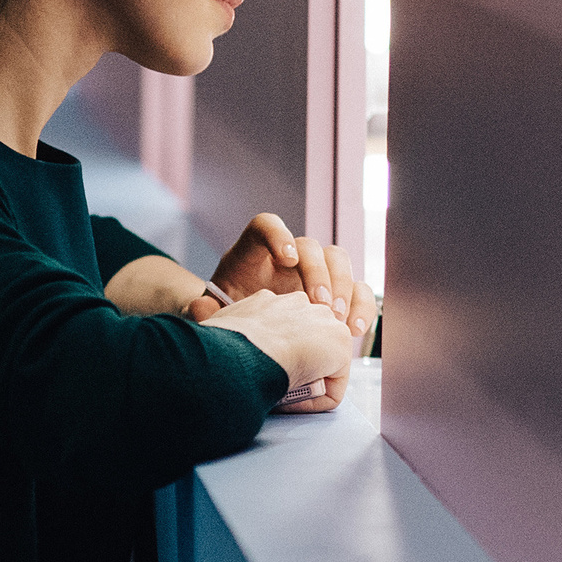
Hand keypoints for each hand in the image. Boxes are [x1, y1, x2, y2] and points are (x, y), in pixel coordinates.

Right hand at [197, 288, 358, 401]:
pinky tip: (291, 404)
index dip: (266, 356)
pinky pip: (333, 387)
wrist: (240, 352)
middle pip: (302, 343)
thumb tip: (194, 306)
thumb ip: (214, 321)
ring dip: (302, 384)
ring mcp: (323, 322)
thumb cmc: (217, 346)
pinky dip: (314, 402)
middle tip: (266, 385)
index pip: (278, 330)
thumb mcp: (213, 327)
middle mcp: (299, 304)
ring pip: (320, 363)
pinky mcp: (339, 345)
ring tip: (277, 396)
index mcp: (268, 303)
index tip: (249, 372)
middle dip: (289, 367)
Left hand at [203, 213, 376, 341]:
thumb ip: (201, 312)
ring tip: (337, 319)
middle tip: (319, 303)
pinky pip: (358, 290)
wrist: (244, 336)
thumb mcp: (209, 315)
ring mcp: (313, 274)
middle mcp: (288, 257)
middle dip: (318, 272)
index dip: (278, 234)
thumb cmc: (225, 320)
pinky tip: (355, 331)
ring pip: (338, 261)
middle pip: (310, 245)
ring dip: (343, 287)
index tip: (286, 258)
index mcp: (252, 254)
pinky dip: (361, 307)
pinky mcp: (334, 295)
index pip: (266, 225)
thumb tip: (199, 306)